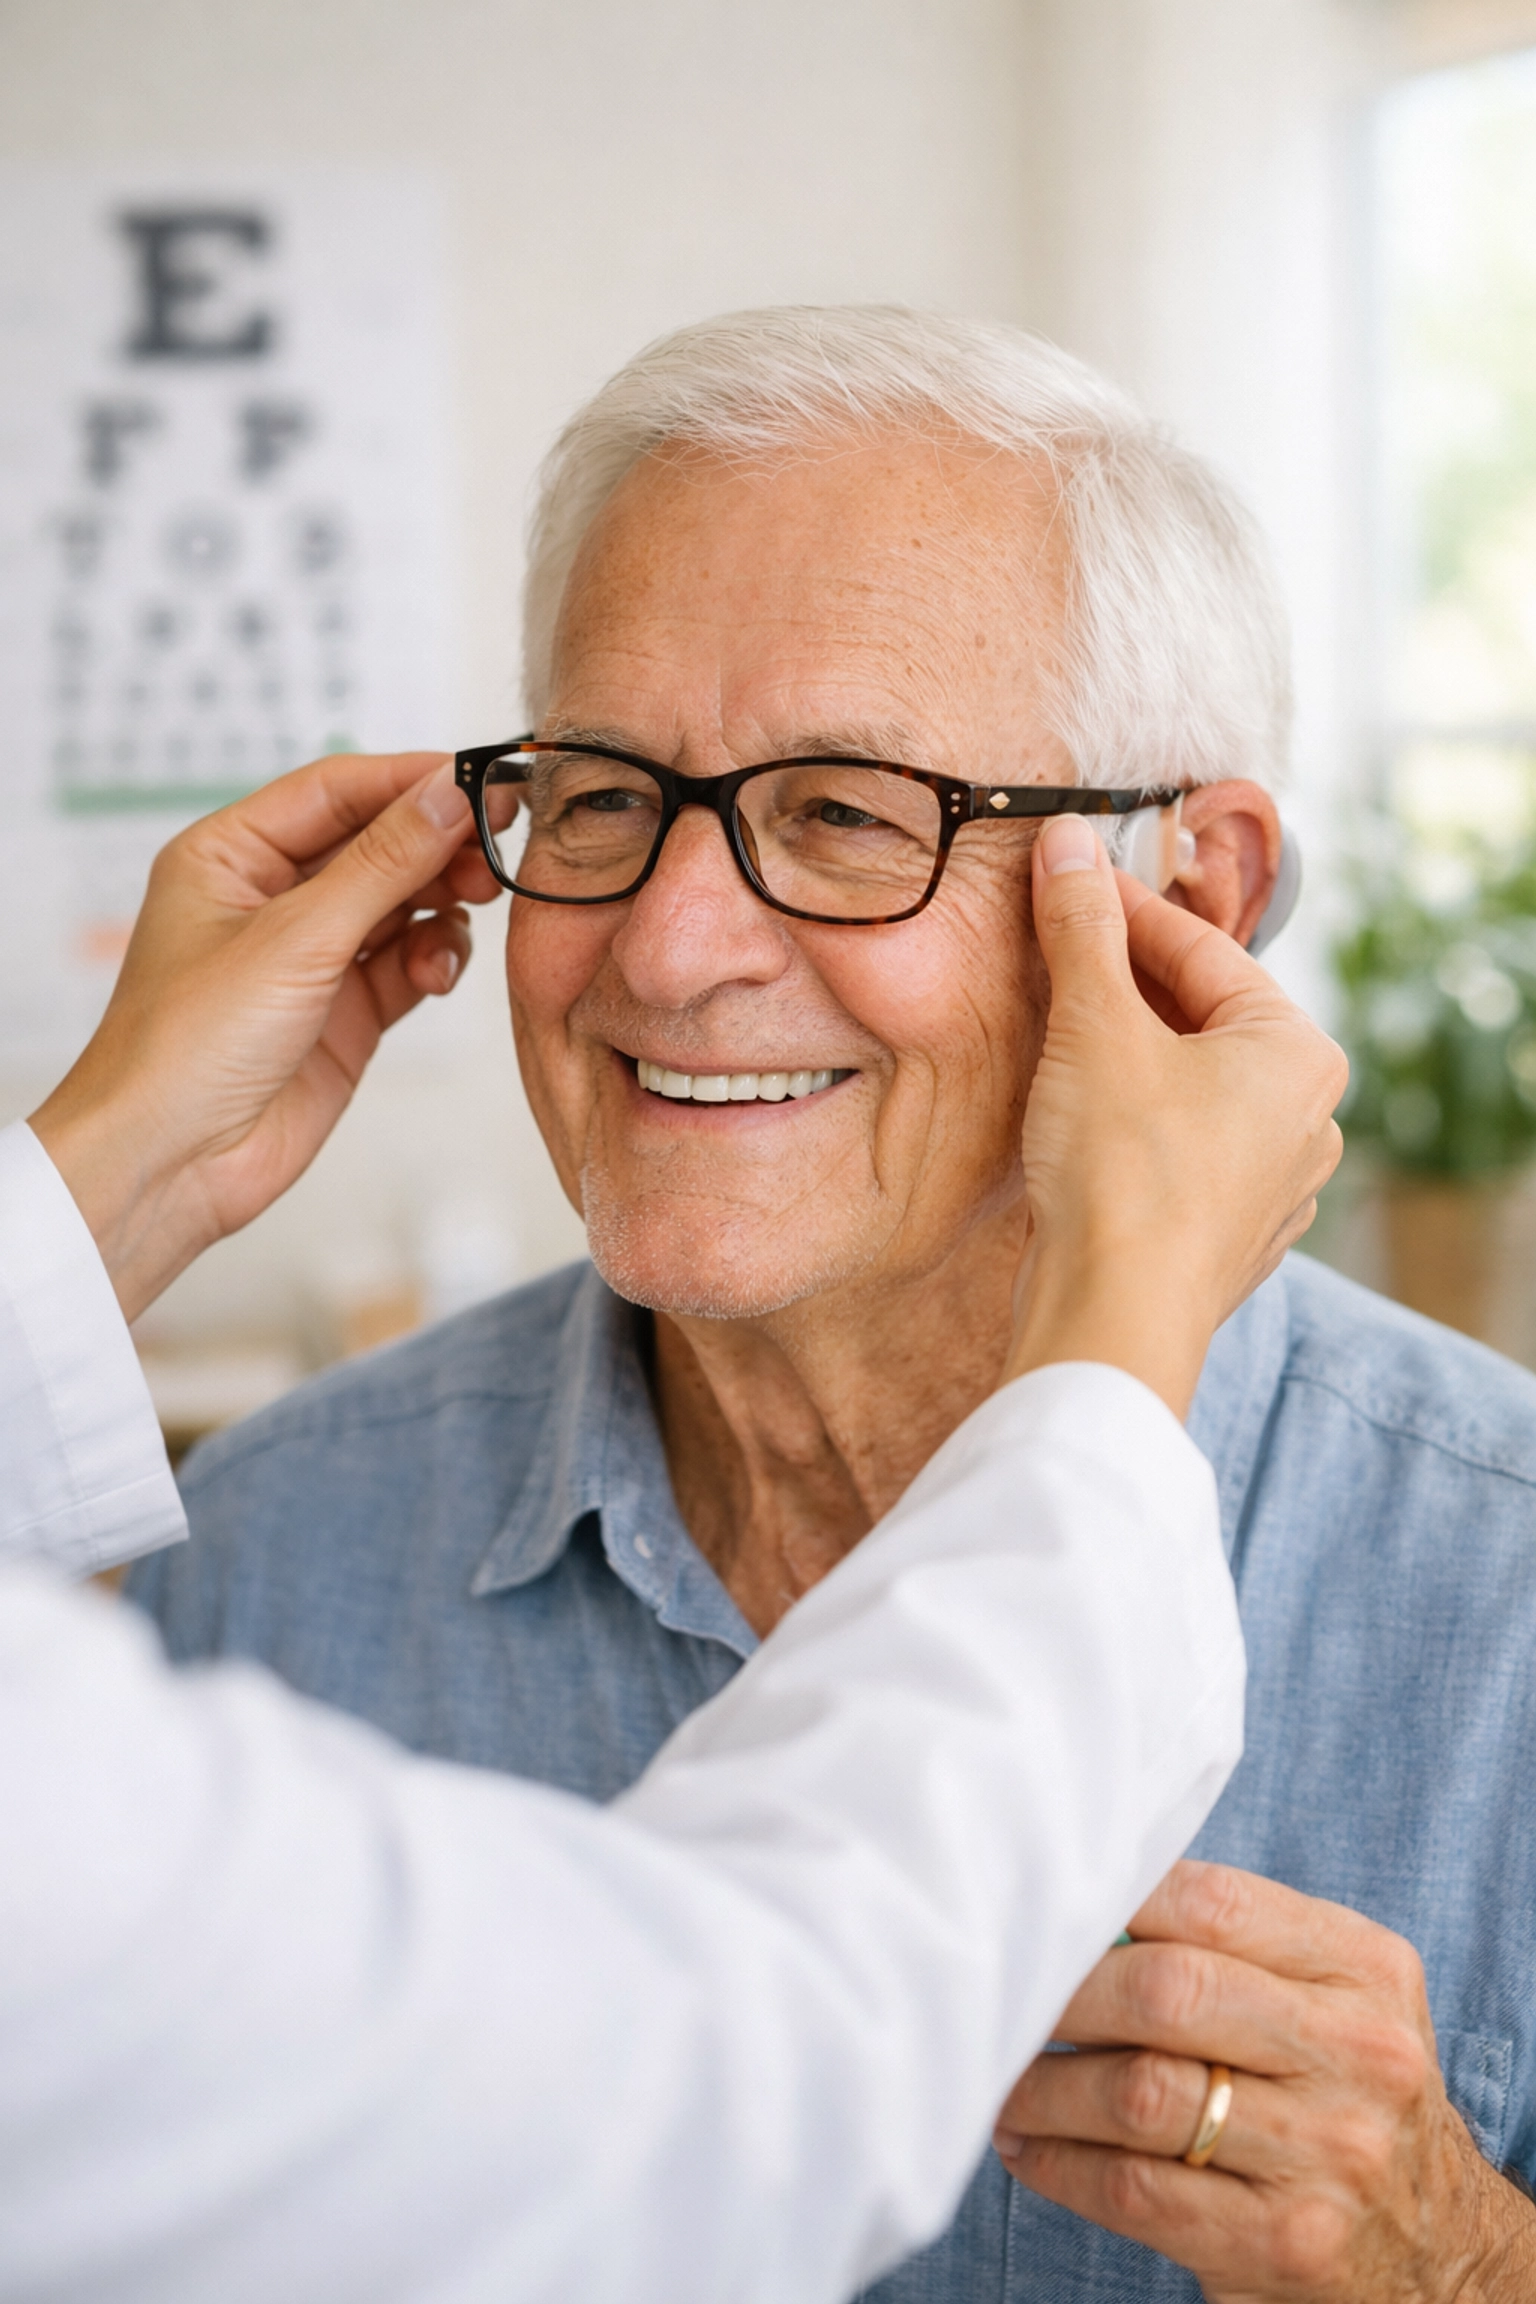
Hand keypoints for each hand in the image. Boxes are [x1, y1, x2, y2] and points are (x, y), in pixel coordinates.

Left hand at [29, 750, 499, 1322]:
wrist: (172, 1166)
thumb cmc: (187, 1046)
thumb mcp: (294, 938)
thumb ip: (383, 863)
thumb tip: (449, 794)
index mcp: (231, 855)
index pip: (338, 791)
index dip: (412, 781)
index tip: (483, 780)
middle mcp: (271, 898)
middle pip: (379, 842)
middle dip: (439, 845)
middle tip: (497, 848)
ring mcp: (312, 957)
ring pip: (403, 902)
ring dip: (442, 903)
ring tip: (469, 911)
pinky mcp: (346, 1013)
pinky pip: (410, 962)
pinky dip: (435, 958)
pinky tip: (437, 972)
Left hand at [993, 1859, 1535, 2299]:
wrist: (1435, 2247)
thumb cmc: (1343, 2090)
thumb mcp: (1331, 1994)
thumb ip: (1232, 1943)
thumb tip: (1083, 1905)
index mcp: (1365, 1968)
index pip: (1211, 1902)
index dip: (1109, 1901)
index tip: (1045, 1914)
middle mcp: (1359, 2055)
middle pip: (1169, 1992)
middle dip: (1065, 1994)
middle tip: (1011, 1999)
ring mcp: (1327, 2155)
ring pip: (1141, 2093)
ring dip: (1045, 2086)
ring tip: (1007, 2080)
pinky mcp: (1282, 2242)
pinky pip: (1135, 2189)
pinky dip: (1059, 2164)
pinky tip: (1030, 2146)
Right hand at [1005, 815, 1346, 1418]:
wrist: (1114, 1314)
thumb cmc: (1121, 1169)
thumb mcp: (1094, 1025)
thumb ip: (1082, 928)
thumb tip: (1067, 842)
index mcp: (1297, 1052)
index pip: (1199, 951)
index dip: (1121, 910)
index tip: (1066, 880)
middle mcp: (1306, 1117)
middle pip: (1200, 1018)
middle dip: (1124, 986)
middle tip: (1054, 950)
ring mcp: (1274, 1184)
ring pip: (1190, 1087)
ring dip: (1126, 1056)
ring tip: (1060, 1033)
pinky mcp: (1229, 1236)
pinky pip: (1181, 1150)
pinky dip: (1134, 1123)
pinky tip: (1080, 1120)